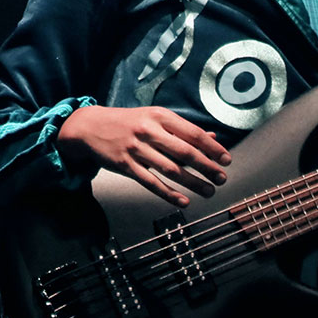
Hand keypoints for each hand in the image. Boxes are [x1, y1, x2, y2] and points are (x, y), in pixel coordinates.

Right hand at [57, 104, 231, 206]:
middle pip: (184, 152)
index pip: (192, 133)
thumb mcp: (156, 118)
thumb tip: (213, 138)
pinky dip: (169, 194)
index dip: (212, 148)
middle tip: (222, 178)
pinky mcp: (125, 166)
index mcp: (160, 116)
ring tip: (209, 191)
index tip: (226, 159)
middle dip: (207, 167)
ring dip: (193, 183)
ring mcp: (136, 149)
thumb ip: (183, 129)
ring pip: (170, 169)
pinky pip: (151, 182)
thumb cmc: (129, 122)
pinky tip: (183, 201)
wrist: (91, 127)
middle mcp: (149, 131)